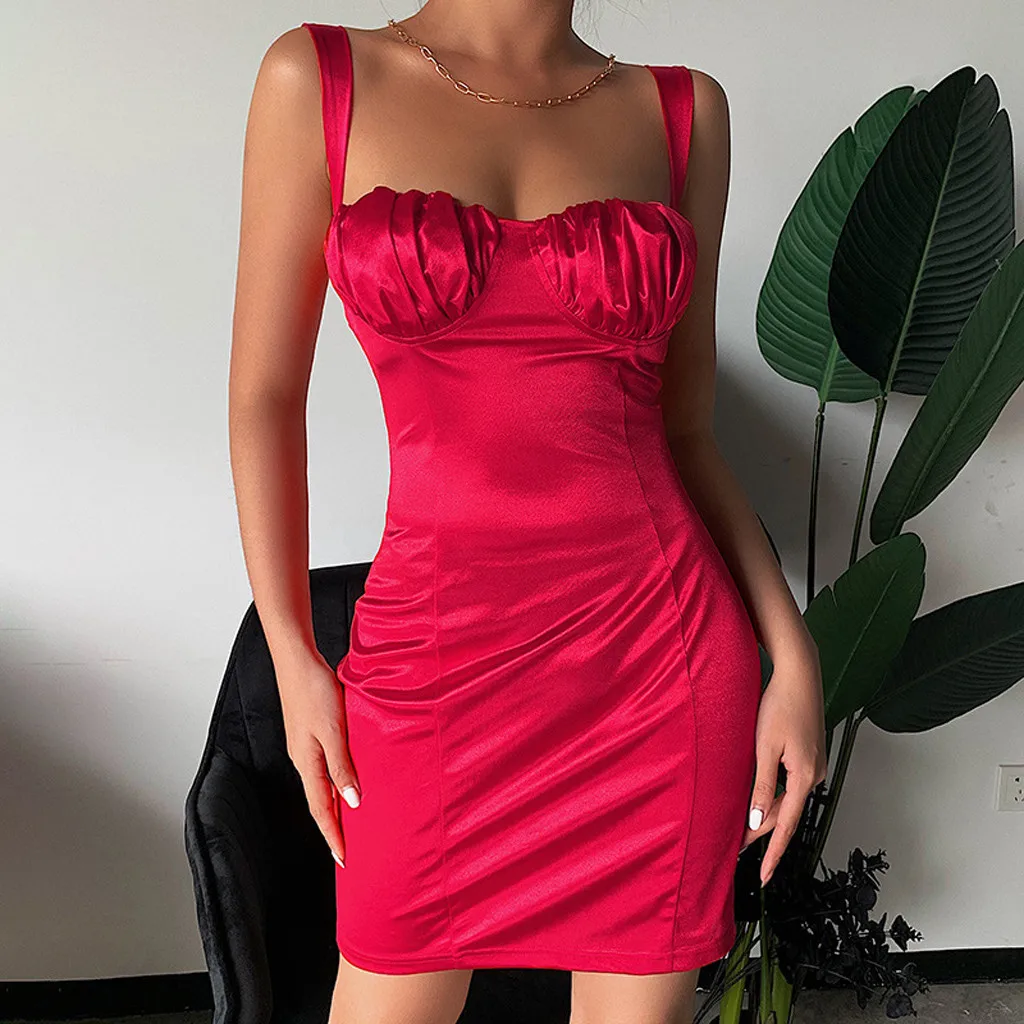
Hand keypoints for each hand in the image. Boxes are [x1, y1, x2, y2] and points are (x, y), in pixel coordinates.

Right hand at [276, 652, 360, 866]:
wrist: (297, 659)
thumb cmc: (314, 690)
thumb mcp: (334, 730)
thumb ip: (342, 766)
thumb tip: (351, 803)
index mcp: (307, 763)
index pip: (322, 810)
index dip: (333, 836)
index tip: (345, 860)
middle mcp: (303, 759)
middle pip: (320, 803)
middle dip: (333, 829)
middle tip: (349, 852)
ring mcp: (305, 746)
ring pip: (323, 785)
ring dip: (335, 807)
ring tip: (351, 825)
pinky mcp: (311, 733)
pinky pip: (324, 768)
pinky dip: (336, 783)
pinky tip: (346, 782)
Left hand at [740, 648, 826, 885]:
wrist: (799, 675)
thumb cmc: (780, 705)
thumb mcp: (765, 747)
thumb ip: (761, 786)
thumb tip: (755, 820)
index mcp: (804, 776)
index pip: (786, 825)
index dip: (773, 853)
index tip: (763, 875)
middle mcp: (813, 774)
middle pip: (785, 813)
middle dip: (763, 833)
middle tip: (737, 849)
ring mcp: (813, 765)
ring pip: (787, 799)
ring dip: (767, 813)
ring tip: (743, 828)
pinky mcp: (809, 756)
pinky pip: (790, 784)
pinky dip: (774, 795)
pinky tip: (760, 799)